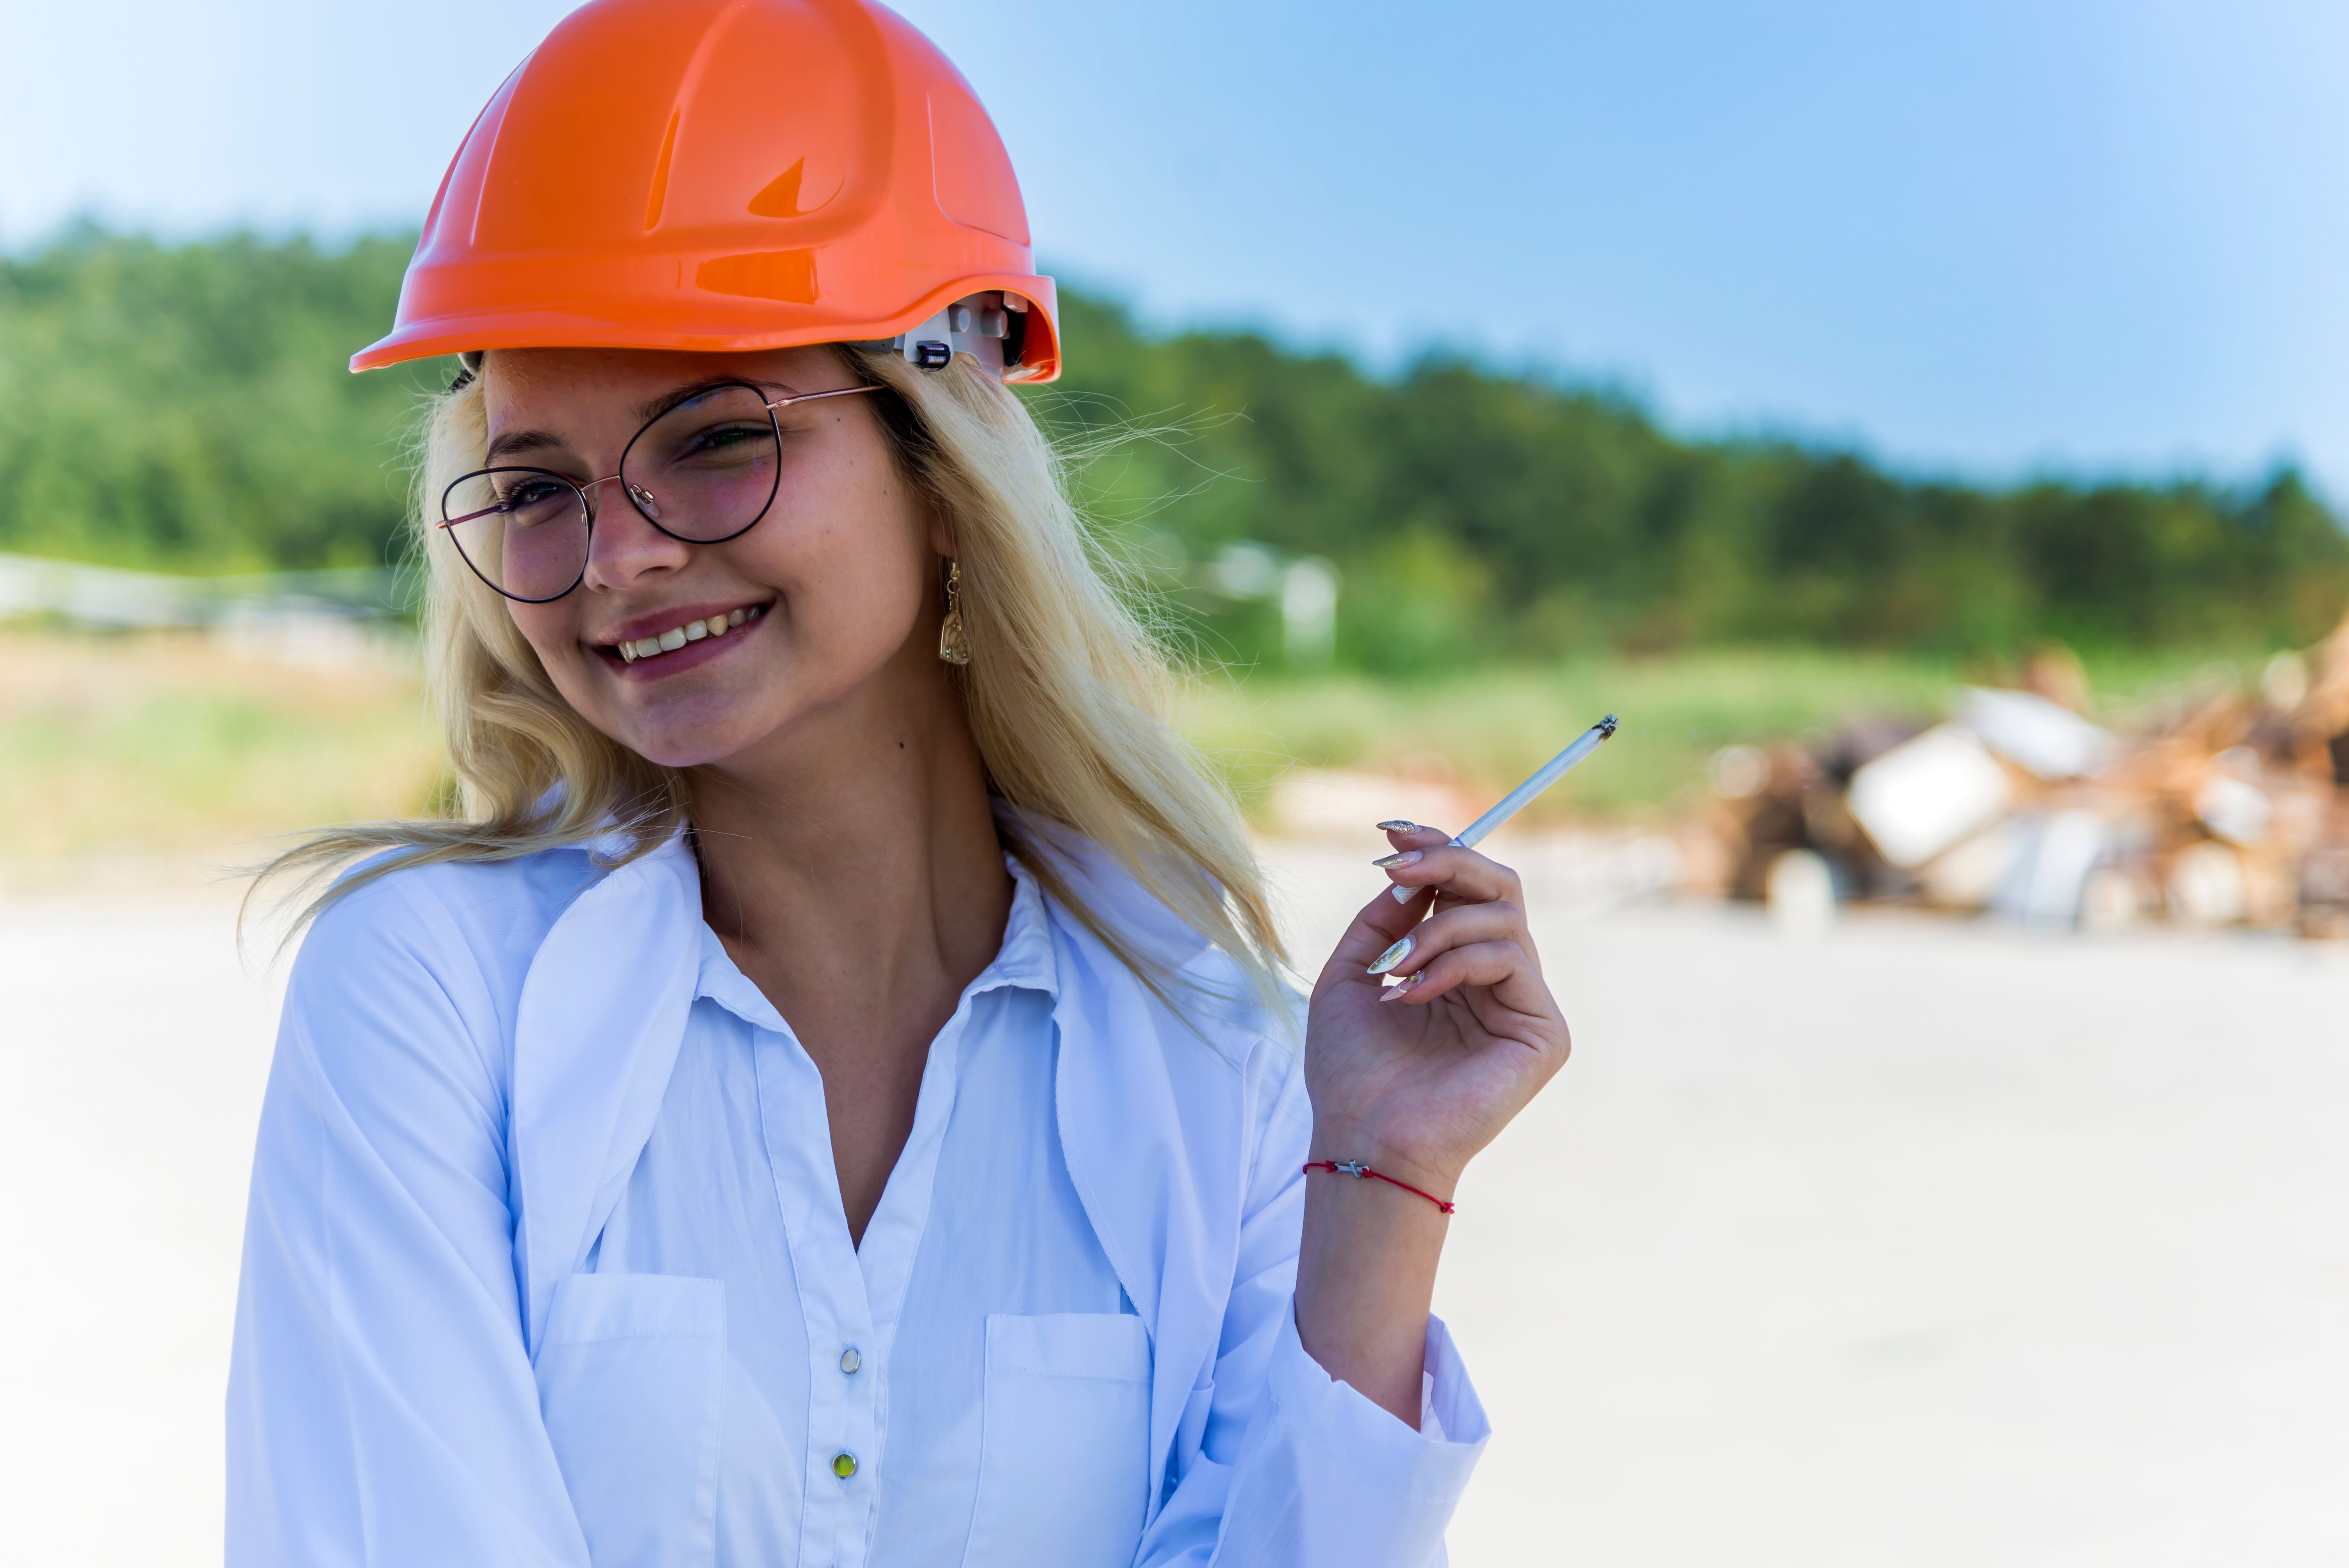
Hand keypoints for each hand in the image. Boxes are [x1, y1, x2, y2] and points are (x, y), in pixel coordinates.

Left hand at [1303, 823, 1572, 1197]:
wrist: (1363, 1137)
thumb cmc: (1352, 1069)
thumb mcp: (1353, 973)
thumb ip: (1387, 918)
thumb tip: (1413, 869)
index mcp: (1457, 966)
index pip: (1466, 889)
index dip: (1438, 849)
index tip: (1390, 831)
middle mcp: (1498, 981)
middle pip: (1500, 886)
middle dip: (1447, 860)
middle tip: (1396, 864)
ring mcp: (1526, 1005)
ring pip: (1501, 917)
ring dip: (1434, 929)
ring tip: (1393, 969)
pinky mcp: (1544, 1032)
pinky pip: (1508, 958)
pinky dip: (1453, 963)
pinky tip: (1411, 996)